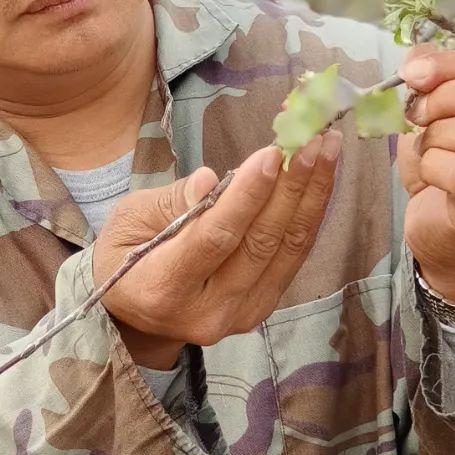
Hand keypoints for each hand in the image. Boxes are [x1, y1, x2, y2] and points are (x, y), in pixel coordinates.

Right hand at [92, 129, 342, 365]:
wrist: (135, 314)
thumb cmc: (127, 253)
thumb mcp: (130, 219)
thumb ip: (174, 202)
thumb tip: (213, 181)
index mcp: (164, 289)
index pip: (215, 238)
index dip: (247, 196)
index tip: (271, 153)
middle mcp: (207, 312)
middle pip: (260, 245)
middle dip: (292, 187)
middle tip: (313, 139)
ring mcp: (239, 316)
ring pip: (286, 250)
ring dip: (312, 195)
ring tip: (327, 148)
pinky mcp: (261, 309)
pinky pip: (292, 258)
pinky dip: (308, 215)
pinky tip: (321, 178)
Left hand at [396, 41, 454, 304]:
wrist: (447, 235)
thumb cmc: (451, 167)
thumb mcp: (444, 113)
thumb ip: (436, 79)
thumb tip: (417, 59)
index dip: (453, 65)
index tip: (413, 73)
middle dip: (451, 98)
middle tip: (418, 112)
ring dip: (444, 134)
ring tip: (428, 145)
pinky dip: (436, 165)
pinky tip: (430, 173)